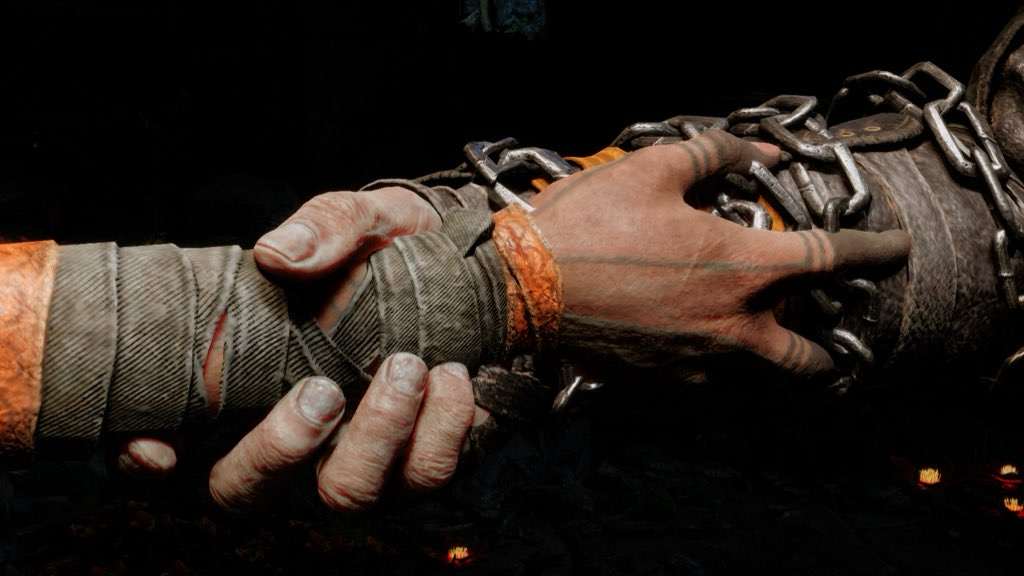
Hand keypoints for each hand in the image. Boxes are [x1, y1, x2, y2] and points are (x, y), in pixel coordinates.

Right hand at [118, 188, 478, 511]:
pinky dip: (444, 427)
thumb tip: (278, 251)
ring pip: (345, 495)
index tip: (160, 448)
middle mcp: (290, 444)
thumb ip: (322, 226)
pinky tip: (452, 374)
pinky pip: (426, 475)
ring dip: (378, 433)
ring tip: (408, 364)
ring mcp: (354, 464)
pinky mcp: (419, 467)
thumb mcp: (357, 222)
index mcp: (246, 388)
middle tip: (323, 389)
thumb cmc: (388, 253)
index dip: (144, 462)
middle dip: (281, 448)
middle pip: (247, 493)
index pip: (169, 448)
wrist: (472, 271)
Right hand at [529, 130, 910, 380]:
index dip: (874, 251)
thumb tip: (755, 154)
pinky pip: (709, 387)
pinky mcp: (661, 383)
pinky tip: (703, 353)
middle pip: (808, 357)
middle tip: (831, 340)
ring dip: (774, 366)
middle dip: (830, 353)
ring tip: (767, 349)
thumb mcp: (653, 169)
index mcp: (741, 267)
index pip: (832, 259)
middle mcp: (733, 326)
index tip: (895, 250)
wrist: (521, 288)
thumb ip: (715, 156)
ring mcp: (698, 363)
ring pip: (760, 382)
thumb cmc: (588, 226)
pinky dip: (721, 373)